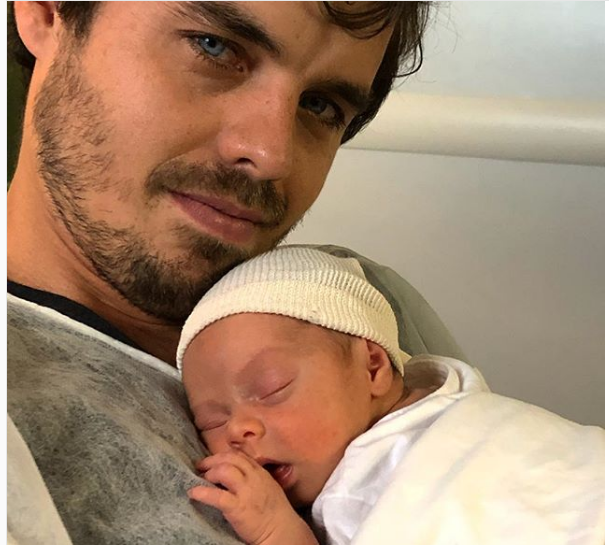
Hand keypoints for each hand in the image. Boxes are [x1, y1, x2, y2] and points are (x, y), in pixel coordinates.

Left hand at [188, 451, 316, 544]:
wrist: (282, 531)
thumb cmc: (275, 511)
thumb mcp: (268, 486)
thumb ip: (255, 477)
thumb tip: (237, 472)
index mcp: (260, 472)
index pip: (239, 456)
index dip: (223, 456)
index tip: (213, 460)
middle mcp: (253, 477)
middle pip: (229, 458)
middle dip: (212, 460)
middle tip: (201, 466)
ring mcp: (246, 492)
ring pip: (224, 471)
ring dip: (210, 472)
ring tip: (202, 479)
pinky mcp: (238, 507)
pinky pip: (217, 496)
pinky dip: (203, 492)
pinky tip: (193, 493)